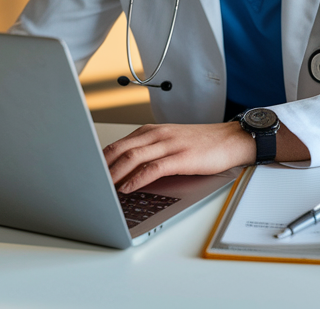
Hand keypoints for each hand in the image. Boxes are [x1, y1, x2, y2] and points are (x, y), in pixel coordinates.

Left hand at [104, 122, 253, 192]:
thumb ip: (151, 151)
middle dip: (102, 166)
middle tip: (89, 181)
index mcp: (153, 131)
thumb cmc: (202, 144)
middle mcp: (158, 135)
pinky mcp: (181, 157)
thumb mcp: (172, 142)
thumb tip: (128, 171)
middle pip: (121, 148)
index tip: (89, 172)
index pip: (120, 143)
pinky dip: (136, 178)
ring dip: (114, 174)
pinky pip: (153, 168)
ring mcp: (169, 145)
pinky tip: (127, 187)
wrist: (230, 140)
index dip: (102, 158)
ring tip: (102, 187)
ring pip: (133, 157)